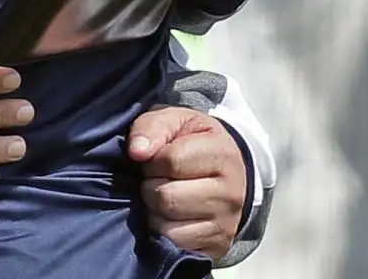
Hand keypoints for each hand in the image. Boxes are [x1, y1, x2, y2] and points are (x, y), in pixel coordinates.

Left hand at [129, 106, 246, 259]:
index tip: (155, 157)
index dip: (151, 158)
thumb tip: (136, 152)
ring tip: (164, 195)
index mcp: (223, 155)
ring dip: (153, 210)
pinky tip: (169, 217)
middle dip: (150, 185)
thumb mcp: (175, 121)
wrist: (221, 172)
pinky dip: (161, 231)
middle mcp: (231, 193)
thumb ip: (153, 126)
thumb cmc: (190, 142)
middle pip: (165, 197)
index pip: (170, 161)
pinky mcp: (216, 247)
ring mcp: (226, 224)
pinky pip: (173, 244)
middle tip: (158, 178)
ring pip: (166, 225)